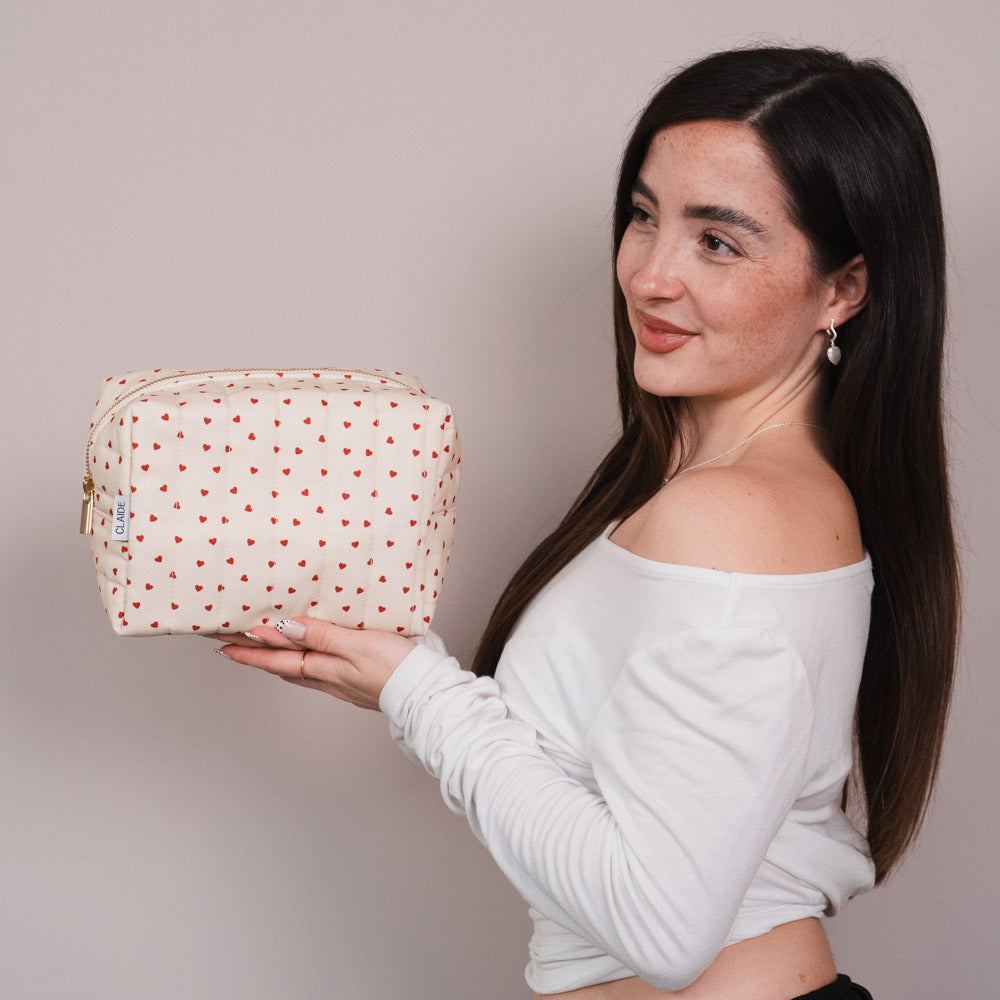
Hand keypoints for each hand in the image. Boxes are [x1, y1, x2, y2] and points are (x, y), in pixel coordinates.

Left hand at [214, 618, 415, 710]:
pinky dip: (303, 659)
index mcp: (322, 668)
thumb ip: (320, 635)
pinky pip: (317, 670)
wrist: (425, 693)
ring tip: (260, 648)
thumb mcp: (356, 644)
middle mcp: (326, 678)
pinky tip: (310, 654)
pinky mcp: (356, 681)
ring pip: (297, 669)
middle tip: (229, 644)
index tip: (221, 641)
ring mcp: (340, 682)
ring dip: (275, 658)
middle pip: (280, 665)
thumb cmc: (395, 667)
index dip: (248, 649)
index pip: (275, 657)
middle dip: (253, 654)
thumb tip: (281, 629)